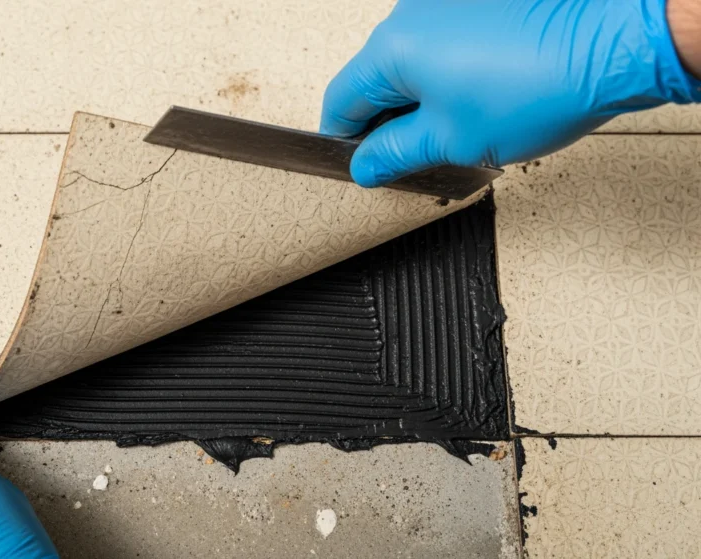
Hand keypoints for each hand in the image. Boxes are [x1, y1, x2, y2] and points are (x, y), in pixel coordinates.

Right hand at [321, 0, 700, 186]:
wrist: (610, 44)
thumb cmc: (538, 86)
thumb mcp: (451, 142)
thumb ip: (394, 156)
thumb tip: (366, 165)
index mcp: (391, 49)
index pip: (341, 101)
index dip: (344, 141)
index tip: (359, 162)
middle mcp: (411, 16)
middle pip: (375, 79)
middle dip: (388, 121)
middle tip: (416, 156)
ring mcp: (445, 4)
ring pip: (412, 62)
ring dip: (422, 98)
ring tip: (462, 129)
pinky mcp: (478, 3)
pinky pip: (444, 43)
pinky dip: (451, 73)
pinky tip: (482, 99)